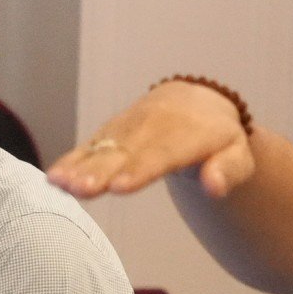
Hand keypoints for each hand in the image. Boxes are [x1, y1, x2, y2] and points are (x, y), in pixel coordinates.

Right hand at [49, 81, 252, 199]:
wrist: (193, 104)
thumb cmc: (219, 139)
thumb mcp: (238, 154)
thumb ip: (229, 170)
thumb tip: (215, 188)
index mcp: (188, 133)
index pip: (162, 153)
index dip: (140, 169)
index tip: (119, 186)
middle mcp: (153, 125)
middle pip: (125, 151)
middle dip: (101, 171)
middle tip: (82, 189)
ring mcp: (128, 127)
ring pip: (103, 147)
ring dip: (80, 167)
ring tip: (60, 184)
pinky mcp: (111, 132)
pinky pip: (90, 146)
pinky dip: (71, 161)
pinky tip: (53, 178)